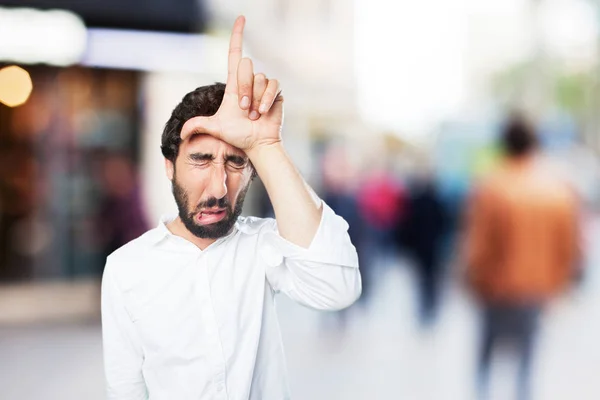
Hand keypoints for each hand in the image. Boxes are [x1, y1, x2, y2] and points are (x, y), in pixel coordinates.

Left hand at [180, 16, 282, 151]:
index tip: (241, 18)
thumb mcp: (215, 128)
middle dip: (244, 88)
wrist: (257, 143)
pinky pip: (271, 85)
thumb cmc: (238, 136)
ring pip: (258, 78)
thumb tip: (180, 132)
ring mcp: (263, 86)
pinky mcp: (276, 91)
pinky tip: (263, 112)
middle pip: (246, 66)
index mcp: (234, 84)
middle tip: (244, 108)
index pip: (235, 54)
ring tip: (254, 114)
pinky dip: (265, 100)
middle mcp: (249, 81)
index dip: (238, 35)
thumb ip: (198, 125)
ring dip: (254, 99)